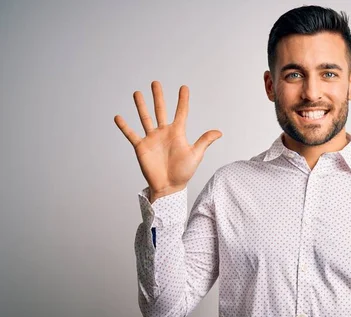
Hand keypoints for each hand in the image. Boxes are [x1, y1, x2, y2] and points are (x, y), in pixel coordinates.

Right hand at [114, 81, 221, 200]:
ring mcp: (152, 139)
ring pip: (145, 118)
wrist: (169, 187)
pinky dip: (124, 127)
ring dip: (141, 106)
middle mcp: (164, 133)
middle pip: (160, 110)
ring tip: (137, 93)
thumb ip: (205, 141)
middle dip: (158, 97)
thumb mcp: (196, 155)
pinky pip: (131, 134)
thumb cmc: (183, 172)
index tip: (184, 87)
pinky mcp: (141, 147)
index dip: (183, 100)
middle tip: (156, 83)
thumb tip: (219, 132)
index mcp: (177, 133)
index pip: (181, 113)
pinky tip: (118, 117)